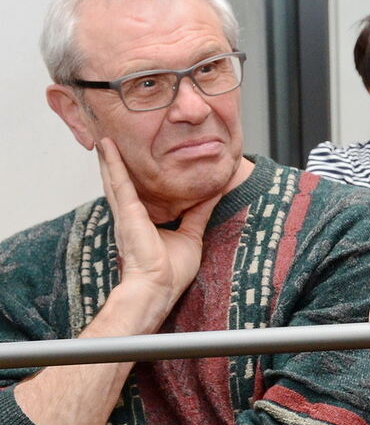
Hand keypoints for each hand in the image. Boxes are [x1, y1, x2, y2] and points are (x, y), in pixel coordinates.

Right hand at [97, 138, 217, 318]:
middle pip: (120, 183)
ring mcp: (125, 213)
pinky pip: (119, 182)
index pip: (135, 193)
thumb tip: (212, 194)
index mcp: (141, 222)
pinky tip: (107, 147)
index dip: (132, 177)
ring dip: (109, 157)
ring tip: (103, 136)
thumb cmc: (169, 271)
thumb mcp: (191, 235)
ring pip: (114, 178)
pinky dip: (113, 163)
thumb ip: (198, 213)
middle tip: (110, 141)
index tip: (132, 159)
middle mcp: (129, 216)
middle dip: (115, 163)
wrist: (157, 288)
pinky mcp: (127, 213)